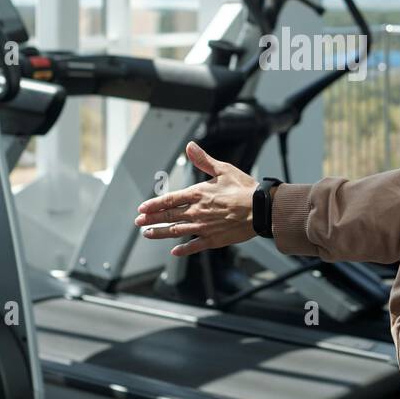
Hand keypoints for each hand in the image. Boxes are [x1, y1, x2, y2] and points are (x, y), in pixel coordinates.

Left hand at [134, 142, 258, 257]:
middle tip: (138, 222)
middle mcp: (196, 212)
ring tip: (148, 234)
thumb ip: (203, 160)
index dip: (154, 205)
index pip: (169, 200)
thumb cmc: (244, 189)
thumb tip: (190, 146)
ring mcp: (203, 227)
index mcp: (197, 194)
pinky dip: (183, 250)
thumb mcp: (223, 169)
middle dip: (151, 219)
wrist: (261, 209)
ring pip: (176, 231)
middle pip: (168, 216)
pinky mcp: (213, 239)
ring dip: (160, 233)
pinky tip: (175, 252)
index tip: (142, 208)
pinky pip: (194, 246)